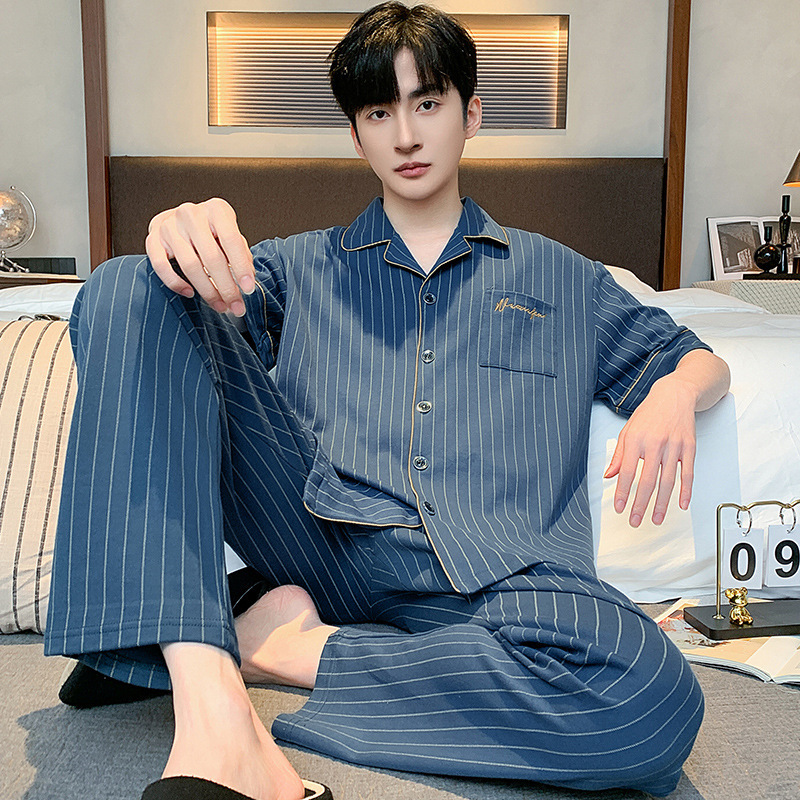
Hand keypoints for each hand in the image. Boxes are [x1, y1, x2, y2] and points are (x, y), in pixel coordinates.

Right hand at [145, 198, 254, 315]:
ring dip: (207, 291)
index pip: (231, 240)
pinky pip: (161, 266)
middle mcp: (191, 214)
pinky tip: (190, 293)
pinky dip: (176, 283)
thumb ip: (241, 254)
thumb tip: (247, 280)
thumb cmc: (211, 230)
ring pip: (189, 265)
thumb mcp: (231, 235)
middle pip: (211, 257)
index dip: (241, 267)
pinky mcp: (153, 239)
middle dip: (226, 287)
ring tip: (220, 306)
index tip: (248, 289)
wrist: (180, 220)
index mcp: (216, 210)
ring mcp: (169, 226)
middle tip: (236, 306)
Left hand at [604, 375, 696, 526]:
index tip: (620, 508)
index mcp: (636, 440)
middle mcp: (655, 444)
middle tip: (636, 521)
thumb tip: (609, 476)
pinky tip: (681, 505)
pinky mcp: (689, 447)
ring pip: (668, 481)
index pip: (628, 472)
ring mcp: (674, 446)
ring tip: (656, 519)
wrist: (675, 395)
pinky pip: (688, 473)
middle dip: (641, 504)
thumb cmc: (649, 413)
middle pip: (647, 480)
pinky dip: (686, 491)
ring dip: (662, 503)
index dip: (623, 492)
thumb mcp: (628, 430)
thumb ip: (619, 455)